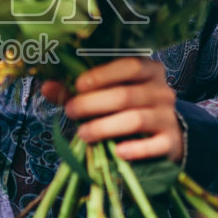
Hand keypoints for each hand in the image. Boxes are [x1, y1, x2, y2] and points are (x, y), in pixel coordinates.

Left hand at [40, 57, 184, 163]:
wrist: (163, 135)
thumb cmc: (128, 109)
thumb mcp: (107, 94)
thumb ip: (79, 90)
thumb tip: (47, 87)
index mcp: (149, 70)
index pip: (130, 65)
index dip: (102, 75)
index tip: (78, 85)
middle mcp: (162, 91)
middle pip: (126, 95)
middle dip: (93, 103)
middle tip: (70, 111)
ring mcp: (167, 116)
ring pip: (136, 120)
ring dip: (105, 127)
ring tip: (83, 133)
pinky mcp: (170, 142)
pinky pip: (154, 145)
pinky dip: (135, 149)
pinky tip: (118, 151)